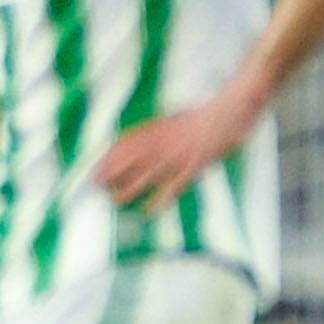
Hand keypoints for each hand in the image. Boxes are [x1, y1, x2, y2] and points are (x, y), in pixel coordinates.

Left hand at [97, 85, 263, 207]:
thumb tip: (137, 142)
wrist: (228, 112)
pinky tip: (149, 210)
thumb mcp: (174, 119)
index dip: (108, 157)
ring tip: (116, 199)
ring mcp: (177, 154)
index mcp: (157, 128)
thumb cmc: (203, 116)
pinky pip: (173, 186)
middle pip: (130, 159)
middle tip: (95, 185)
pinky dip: (160, 199)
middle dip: (111, 172)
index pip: (124, 144)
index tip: (95, 167)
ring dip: (129, 188)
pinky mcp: (193, 166)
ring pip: (147, 174)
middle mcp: (162, 141)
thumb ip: (157, 131)